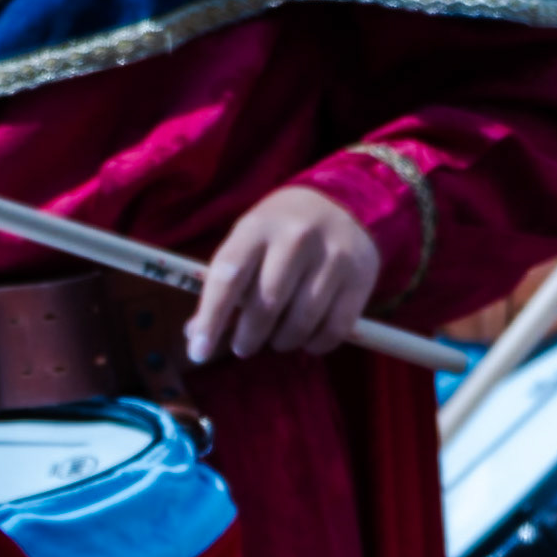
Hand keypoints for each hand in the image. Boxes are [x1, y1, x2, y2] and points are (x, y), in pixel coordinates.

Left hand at [185, 186, 380, 362]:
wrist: (346, 203)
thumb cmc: (284, 230)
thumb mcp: (250, 241)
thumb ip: (226, 284)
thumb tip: (195, 334)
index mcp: (258, 227)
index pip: (228, 277)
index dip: (211, 318)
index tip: (198, 352)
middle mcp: (296, 238)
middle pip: (266, 305)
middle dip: (249, 336)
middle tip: (243, 347)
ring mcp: (332, 258)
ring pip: (301, 322)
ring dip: (283, 342)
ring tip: (277, 340)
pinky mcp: (360, 279)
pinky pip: (334, 329)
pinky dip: (316, 344)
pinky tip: (308, 340)